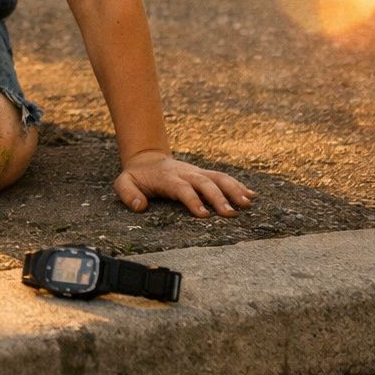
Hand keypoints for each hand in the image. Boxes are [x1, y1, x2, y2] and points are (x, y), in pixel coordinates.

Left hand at [114, 150, 255, 217]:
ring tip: (247, 204)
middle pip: (204, 183)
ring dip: (233, 189)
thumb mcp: (123, 183)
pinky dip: (238, 185)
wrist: (146, 159)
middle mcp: (185, 173)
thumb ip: (128, 194)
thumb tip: (140, 207)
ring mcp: (196, 172)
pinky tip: (251, 195)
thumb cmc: (137, 177)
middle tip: (230, 214)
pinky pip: (223, 177)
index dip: (192, 200)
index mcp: (167, 177)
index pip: (181, 188)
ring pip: (218, 177)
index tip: (204, 215)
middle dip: (218, 197)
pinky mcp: (204, 174)